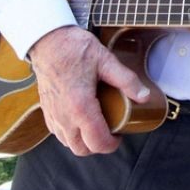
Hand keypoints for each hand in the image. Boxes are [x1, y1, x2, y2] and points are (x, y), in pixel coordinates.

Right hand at [28, 26, 149, 155]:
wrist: (48, 40)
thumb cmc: (74, 48)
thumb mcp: (105, 60)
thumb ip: (126, 80)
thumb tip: (144, 96)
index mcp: (81, 107)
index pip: (97, 142)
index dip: (112, 145)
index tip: (120, 136)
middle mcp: (64, 116)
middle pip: (82, 149)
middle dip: (98, 146)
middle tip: (110, 131)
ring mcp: (53, 114)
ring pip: (68, 143)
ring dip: (83, 141)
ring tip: (96, 125)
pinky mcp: (46, 109)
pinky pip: (57, 133)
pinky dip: (69, 133)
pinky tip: (79, 119)